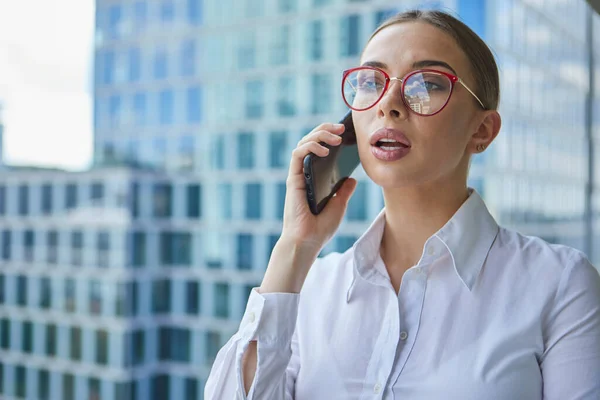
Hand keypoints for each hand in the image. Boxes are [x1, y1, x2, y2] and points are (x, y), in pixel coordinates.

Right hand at [280, 122, 357, 251]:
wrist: (307, 242)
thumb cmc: (320, 228)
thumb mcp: (339, 206)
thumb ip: (344, 191)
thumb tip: (352, 178)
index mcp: (315, 178)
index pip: (320, 149)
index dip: (330, 136)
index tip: (347, 132)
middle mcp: (305, 173)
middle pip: (311, 141)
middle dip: (326, 129)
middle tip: (342, 128)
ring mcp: (298, 175)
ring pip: (303, 143)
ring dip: (320, 134)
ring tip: (336, 136)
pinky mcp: (293, 179)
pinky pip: (298, 155)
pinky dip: (310, 146)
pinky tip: (324, 149)